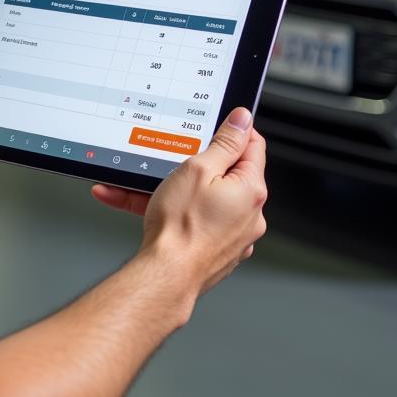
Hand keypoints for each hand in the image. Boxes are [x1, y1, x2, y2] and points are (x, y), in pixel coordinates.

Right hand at [93, 108, 267, 295]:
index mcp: (250, 190)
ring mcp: (234, 235)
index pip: (253, 146)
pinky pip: (199, 221)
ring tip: (144, 186)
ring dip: (178, 189)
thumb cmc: (180, 225)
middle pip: (228, 174)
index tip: (218, 125)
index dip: (234, 131)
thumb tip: (243, 121)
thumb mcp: (198, 168)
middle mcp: (250, 214)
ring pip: (207, 199)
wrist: (166, 275)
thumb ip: (224, 143)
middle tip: (174, 160)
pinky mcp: (218, 250)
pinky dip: (177, 212)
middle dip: (198, 164)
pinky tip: (147, 207)